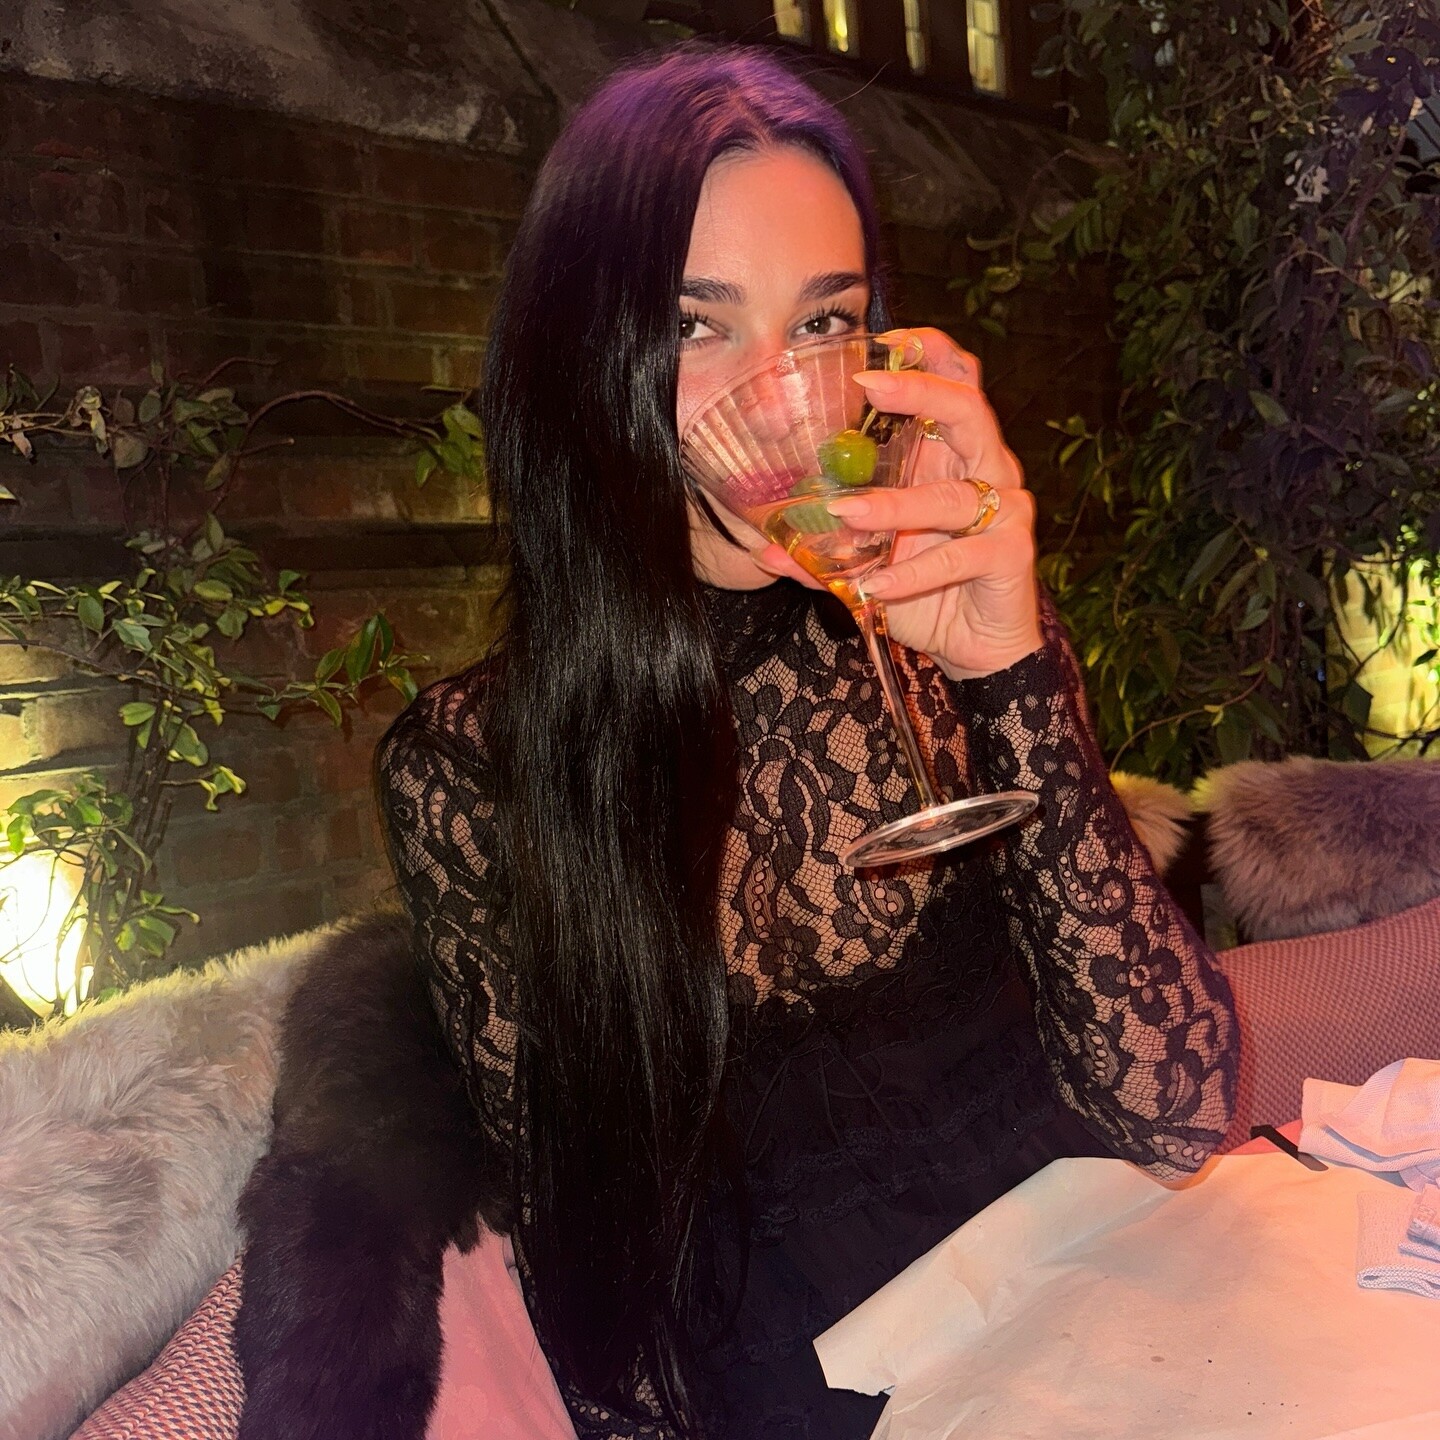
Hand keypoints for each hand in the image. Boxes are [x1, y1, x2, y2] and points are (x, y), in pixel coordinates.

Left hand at [824, 328, 1041, 681]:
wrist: (976, 645)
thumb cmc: (925, 586)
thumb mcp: (869, 560)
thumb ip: (824, 549)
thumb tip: (764, 548)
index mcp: (952, 454)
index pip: (955, 381)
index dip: (929, 353)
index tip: (884, 339)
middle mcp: (986, 469)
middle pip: (967, 408)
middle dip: (920, 391)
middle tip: (869, 386)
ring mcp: (1005, 510)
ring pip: (952, 495)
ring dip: (895, 504)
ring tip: (846, 513)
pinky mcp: (1010, 554)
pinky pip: (961, 556)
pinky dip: (915, 572)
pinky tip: (877, 585)